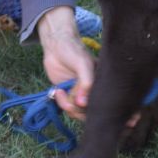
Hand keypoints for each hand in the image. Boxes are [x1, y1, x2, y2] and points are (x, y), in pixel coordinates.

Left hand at [36, 6, 95, 121]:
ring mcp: (80, 93)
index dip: (90, 105)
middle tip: (68, 97)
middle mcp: (92, 89)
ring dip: (67, 105)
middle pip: (89, 111)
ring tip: (61, 91)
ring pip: (77, 111)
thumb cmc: (73, 51)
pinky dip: (61, 102)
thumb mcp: (83, 64)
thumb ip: (86, 83)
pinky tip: (58, 91)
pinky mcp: (68, 94)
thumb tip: (83, 103)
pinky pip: (67, 106)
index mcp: (101, 82)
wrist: (56, 46)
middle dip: (77, 108)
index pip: (101, 102)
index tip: (80, 99)